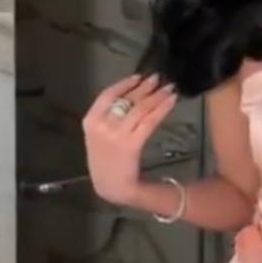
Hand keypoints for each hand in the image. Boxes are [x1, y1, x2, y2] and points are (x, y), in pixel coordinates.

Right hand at [81, 73, 177, 203]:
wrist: (110, 185)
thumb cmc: (105, 160)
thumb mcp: (97, 136)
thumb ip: (108, 117)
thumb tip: (130, 94)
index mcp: (90, 121)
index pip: (107, 94)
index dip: (124, 84)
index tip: (138, 77)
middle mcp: (102, 125)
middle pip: (127, 99)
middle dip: (145, 87)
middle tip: (158, 78)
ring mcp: (116, 134)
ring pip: (141, 108)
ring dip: (157, 95)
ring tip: (169, 88)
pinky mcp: (132, 143)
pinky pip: (150, 120)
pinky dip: (162, 108)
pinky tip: (171, 100)